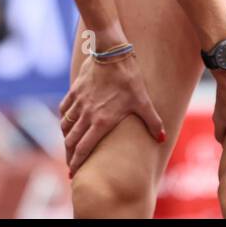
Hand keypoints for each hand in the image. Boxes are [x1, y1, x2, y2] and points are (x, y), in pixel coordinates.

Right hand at [58, 51, 165, 175]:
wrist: (111, 54)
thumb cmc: (129, 78)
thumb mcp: (143, 101)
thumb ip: (152, 121)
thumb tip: (162, 139)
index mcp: (101, 122)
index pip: (84, 148)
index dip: (77, 163)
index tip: (73, 173)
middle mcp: (86, 115)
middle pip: (71, 141)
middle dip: (69, 156)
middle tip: (71, 165)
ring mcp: (78, 103)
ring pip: (65, 126)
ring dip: (65, 139)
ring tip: (68, 146)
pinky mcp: (75, 91)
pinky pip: (64, 109)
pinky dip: (63, 118)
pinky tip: (66, 122)